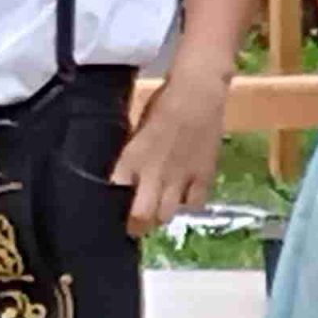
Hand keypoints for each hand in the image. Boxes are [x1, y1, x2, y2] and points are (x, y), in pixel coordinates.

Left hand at [109, 71, 231, 237]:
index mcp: (131, 160)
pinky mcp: (204, 174)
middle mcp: (153, 174)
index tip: (114, 212)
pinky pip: (194, 203)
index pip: (114, 197)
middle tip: (137, 225)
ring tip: (160, 211)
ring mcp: (180, 177)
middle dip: (136, 226)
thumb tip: (123, 179)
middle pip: (140, 217)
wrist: (198, 92)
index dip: (113, 208)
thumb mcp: (138, 131)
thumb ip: (131, 158)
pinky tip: (186, 196)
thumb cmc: (163, 104)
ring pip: (166, 215)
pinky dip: (188, 204)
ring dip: (161, 216)